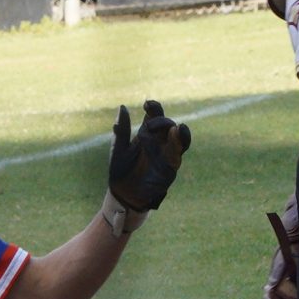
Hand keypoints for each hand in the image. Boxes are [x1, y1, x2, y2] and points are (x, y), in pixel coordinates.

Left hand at [102, 99, 190, 232]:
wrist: (122, 194)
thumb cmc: (120, 170)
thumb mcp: (118, 148)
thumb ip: (122, 130)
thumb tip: (122, 107)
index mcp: (147, 134)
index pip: (154, 116)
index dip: (154, 108)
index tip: (147, 104)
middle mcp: (160, 142)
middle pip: (168, 125)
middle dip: (162, 121)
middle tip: (151, 123)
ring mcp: (167, 155)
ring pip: (179, 139)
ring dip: (180, 133)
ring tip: (177, 128)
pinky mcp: (170, 168)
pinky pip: (177, 156)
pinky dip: (178, 146)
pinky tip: (177, 138)